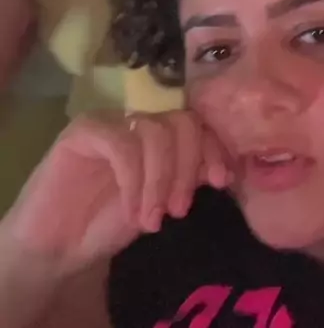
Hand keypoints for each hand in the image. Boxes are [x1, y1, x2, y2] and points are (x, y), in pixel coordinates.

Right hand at [1, 111, 231, 279]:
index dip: (212, 148)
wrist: (57, 246)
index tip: (221, 181)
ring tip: (152, 220)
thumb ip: (187, 180)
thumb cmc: (108, 223)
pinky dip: (133, 181)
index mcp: (158, 132)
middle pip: (180, 122)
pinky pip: (121, 145)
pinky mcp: (82, 130)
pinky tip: (130, 212)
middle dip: (187, 167)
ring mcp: (109, 121)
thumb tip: (223, 170)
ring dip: (159, 181)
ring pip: (153, 132)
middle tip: (178, 209)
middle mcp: (135, 119)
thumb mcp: (160, 202)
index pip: (195, 123)